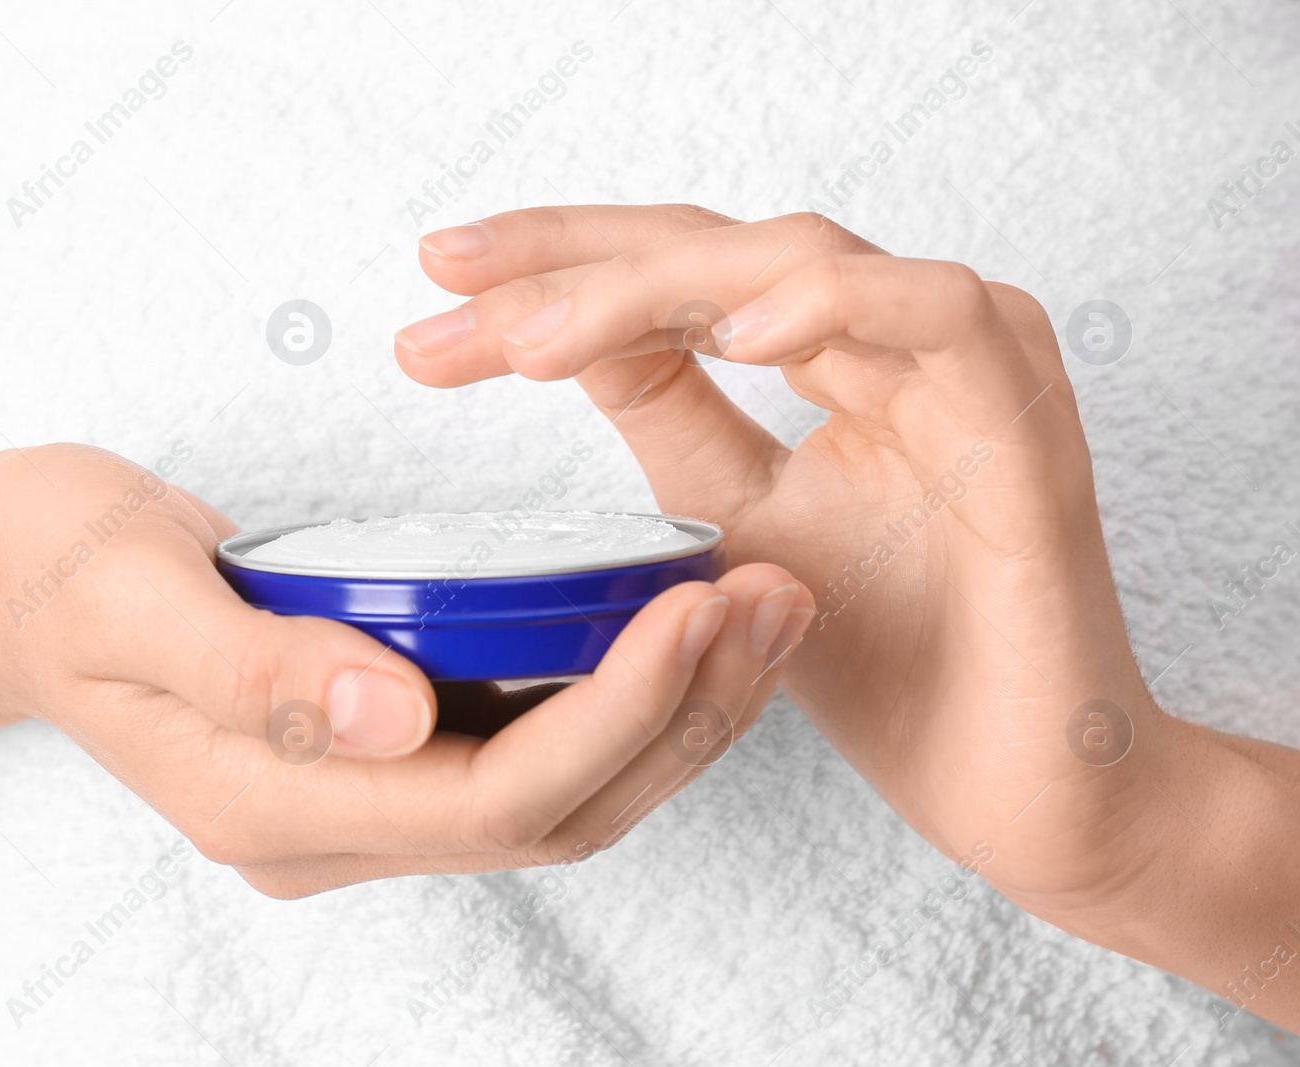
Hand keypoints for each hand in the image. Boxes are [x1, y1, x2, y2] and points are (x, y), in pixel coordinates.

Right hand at [0, 443, 813, 898]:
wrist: (19, 582)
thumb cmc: (63, 574)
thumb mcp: (129, 599)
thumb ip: (256, 669)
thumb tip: (395, 712)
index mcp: (277, 805)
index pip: (493, 797)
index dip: (609, 713)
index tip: (693, 607)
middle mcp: (344, 824)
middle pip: (562, 812)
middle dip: (683, 718)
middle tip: (775, 601)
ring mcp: (372, 795)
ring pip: (568, 788)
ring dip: (677, 709)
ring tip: (764, 604)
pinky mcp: (394, 746)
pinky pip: (537, 742)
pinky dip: (622, 689)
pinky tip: (680, 618)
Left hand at [396, 207, 1161, 919]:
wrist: (1010, 783)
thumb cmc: (888, 659)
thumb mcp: (737, 524)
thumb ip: (672, 420)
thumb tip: (563, 339)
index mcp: (837, 353)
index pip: (681, 274)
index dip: (558, 267)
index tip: (435, 287)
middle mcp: (896, 335)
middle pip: (718, 246)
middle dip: (571, 259)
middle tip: (446, 274)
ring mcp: (967, 362)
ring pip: (802, 259)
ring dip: (659, 288)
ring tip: (535, 343)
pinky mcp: (1026, 420)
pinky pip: (939, 315)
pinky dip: (837, 307)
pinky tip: (734, 335)